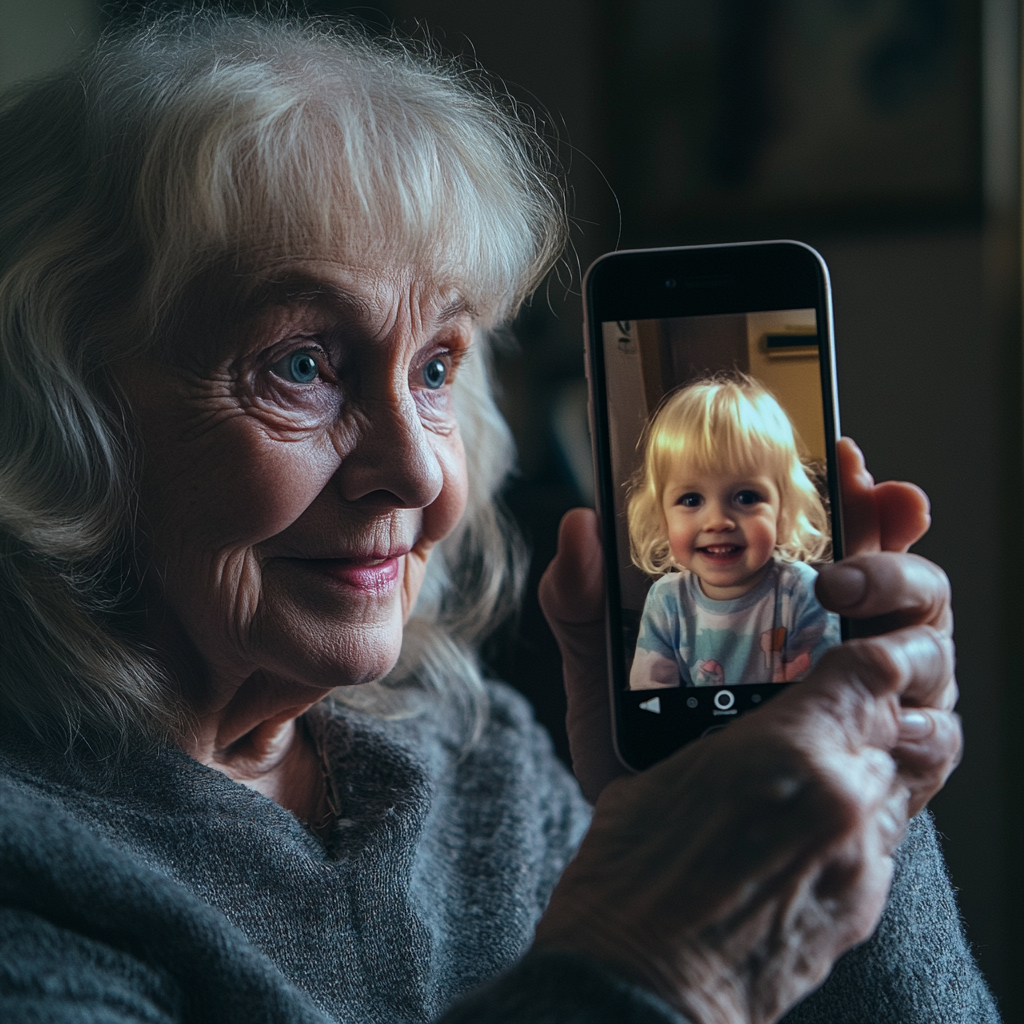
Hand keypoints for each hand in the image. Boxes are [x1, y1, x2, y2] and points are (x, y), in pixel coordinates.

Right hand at [534, 621, 959, 1023]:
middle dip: (864, 713)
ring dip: (867, 765)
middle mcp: (843, 804)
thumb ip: (714, 731)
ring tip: (812, 769)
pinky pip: (882, 840)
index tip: (843, 653)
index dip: (859, 658)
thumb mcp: (651, 776)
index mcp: (788, 754)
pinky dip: (857, 820)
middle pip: (895, 726)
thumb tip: (726, 722)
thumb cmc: (627, 885)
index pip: (868, 674)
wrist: (636, 993)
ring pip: (898, 783)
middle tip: (817, 710)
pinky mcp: (859, 909)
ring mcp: (859, 862)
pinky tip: (802, 827)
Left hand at [538, 437, 946, 801]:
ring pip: (932, 647)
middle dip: (889, 561)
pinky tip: (885, 718)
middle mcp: (845, 641)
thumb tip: (579, 526)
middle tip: (837, 573)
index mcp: (788, 603)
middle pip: (908, 582)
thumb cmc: (640, 741)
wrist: (657, 844)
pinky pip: (935, 734)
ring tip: (855, 632)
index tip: (844, 457)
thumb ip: (585, 598)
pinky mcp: (888, 761)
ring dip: (908, 633)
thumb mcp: (604, 664)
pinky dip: (920, 722)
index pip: (842, 535)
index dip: (855, 493)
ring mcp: (874, 700)